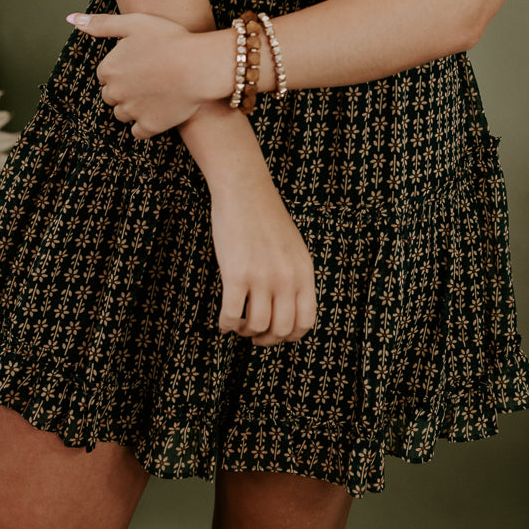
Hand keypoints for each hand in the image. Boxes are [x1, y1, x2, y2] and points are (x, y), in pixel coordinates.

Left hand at [66, 9, 205, 136]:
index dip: (123, 68)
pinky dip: (146, 123)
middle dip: (125, 88)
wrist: (200, 65)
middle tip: (149, 77)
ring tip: (156, 92)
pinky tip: (158, 109)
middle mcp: (115, 92)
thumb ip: (101, 23)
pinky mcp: (149, 126)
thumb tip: (71, 19)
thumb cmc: (170, 39)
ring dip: (134, 106)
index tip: (141, 62)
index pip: (105, 74)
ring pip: (122, 114)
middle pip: (111, 95)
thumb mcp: (135, 22)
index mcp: (108, 69)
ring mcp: (131, 111)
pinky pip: (138, 131)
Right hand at [210, 174, 317, 346]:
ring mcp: (261, 276)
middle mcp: (286, 277)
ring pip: (256, 325)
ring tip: (238, 324)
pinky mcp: (236, 274)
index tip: (275, 334)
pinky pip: (231, 315)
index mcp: (304, 271)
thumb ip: (294, 276)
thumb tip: (286, 311)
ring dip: (244, 331)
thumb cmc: (265, 217)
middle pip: (281, 329)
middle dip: (266, 338)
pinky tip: (223, 322)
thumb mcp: (293, 248)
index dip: (290, 336)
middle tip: (254, 334)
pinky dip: (226, 325)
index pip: (306, 321)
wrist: (245, 189)